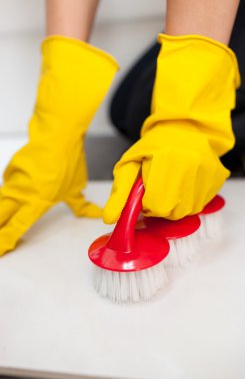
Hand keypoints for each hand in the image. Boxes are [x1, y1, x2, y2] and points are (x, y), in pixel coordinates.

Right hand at [0, 137, 101, 255]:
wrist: (57, 136)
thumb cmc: (67, 161)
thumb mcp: (76, 188)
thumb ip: (81, 206)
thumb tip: (95, 213)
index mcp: (37, 202)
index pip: (16, 227)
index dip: (5, 240)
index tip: (1, 249)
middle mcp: (21, 193)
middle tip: (0, 238)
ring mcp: (13, 180)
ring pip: (0, 201)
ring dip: (2, 211)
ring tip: (6, 217)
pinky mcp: (10, 169)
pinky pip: (7, 184)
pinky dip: (9, 191)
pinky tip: (17, 191)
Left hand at [103, 125, 229, 222]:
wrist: (185, 127)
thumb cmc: (155, 145)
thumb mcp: (130, 164)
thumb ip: (120, 193)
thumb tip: (109, 219)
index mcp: (165, 167)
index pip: (156, 207)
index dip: (147, 204)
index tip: (145, 192)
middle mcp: (190, 174)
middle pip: (171, 213)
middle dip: (161, 206)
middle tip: (158, 188)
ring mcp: (206, 178)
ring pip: (187, 212)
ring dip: (175, 204)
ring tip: (172, 183)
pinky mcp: (216, 181)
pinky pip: (200, 204)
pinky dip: (190, 199)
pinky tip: (185, 182)